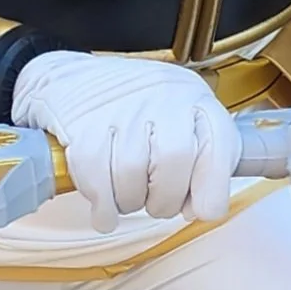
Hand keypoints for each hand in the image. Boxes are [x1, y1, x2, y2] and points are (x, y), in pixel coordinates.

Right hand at [11, 52, 240, 231]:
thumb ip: (201, 158)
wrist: (71, 80)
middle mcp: (161, 96)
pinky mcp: (83, 125)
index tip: (202, 208)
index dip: (213, 187)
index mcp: (192, 97)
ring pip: (132, 174)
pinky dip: (103, 206)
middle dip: (165, 199)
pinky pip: (96, 180)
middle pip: (175, 161)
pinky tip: (104, 208)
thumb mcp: (180, 117)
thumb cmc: (132, 108)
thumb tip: (203, 208)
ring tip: (126, 194)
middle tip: (155, 202)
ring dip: (129, 201)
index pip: (219, 145)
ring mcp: (120, 108)